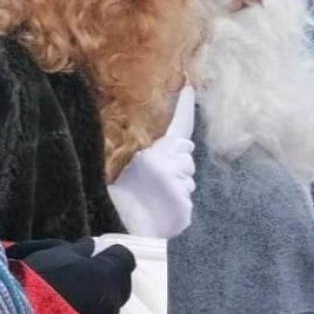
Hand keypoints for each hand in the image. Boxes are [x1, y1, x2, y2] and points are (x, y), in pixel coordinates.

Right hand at [108, 87, 195, 238]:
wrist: (123, 227)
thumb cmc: (124, 193)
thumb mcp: (133, 161)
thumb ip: (158, 152)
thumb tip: (182, 146)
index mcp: (158, 152)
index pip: (179, 124)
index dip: (184, 105)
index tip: (190, 86)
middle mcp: (174, 167)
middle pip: (187, 157)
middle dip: (178, 162)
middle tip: (157, 175)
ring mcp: (182, 190)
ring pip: (188, 180)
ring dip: (177, 185)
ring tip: (155, 196)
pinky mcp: (186, 209)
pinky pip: (186, 201)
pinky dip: (177, 204)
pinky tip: (160, 209)